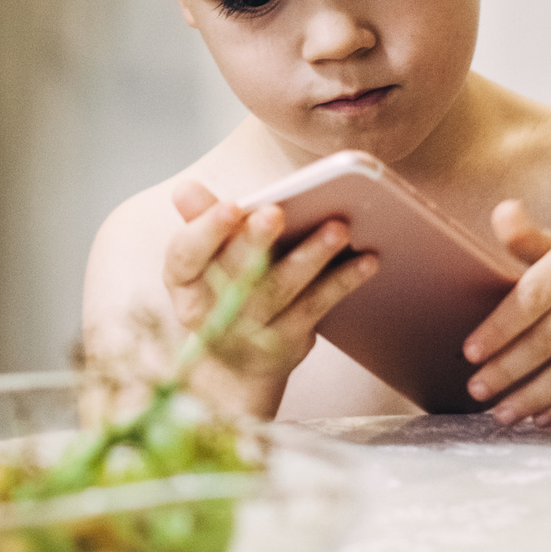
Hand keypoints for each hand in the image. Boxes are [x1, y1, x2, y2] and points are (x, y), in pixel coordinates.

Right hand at [163, 179, 377, 419]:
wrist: (232, 362)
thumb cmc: (219, 288)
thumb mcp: (204, 256)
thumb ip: (203, 219)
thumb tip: (186, 189)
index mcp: (183, 280)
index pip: (185, 253)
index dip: (206, 230)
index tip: (231, 206)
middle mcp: (210, 310)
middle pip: (234, 273)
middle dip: (256, 242)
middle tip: (278, 212)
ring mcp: (249, 331)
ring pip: (280, 290)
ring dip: (311, 256)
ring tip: (339, 228)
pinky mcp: (285, 342)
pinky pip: (315, 308)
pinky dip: (341, 282)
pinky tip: (366, 260)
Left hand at [461, 200, 550, 425]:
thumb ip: (533, 240)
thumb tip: (502, 212)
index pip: (532, 296)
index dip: (499, 328)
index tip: (470, 352)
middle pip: (548, 338)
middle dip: (507, 369)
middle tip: (477, 389)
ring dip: (532, 396)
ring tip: (502, 412)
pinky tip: (541, 416)